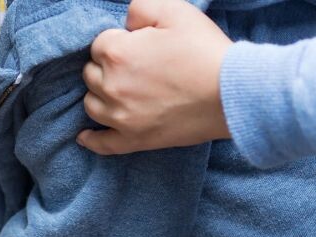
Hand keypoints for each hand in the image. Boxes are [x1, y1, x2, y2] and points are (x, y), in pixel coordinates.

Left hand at [77, 0, 232, 155]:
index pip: (99, 44)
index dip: (119, 42)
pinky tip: (85, 136)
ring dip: (100, 95)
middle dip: (106, 67)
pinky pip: (100, 143)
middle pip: (91, 74)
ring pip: (91, 104)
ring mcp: (118, 117)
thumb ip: (141, 9)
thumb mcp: (176, 11)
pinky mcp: (131, 140)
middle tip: (135, 67)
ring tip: (120, 91)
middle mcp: (110, 86)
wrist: (231, 93)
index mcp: (117, 53)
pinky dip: (91, 139)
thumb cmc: (205, 50)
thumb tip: (126, 22)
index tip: (139, 46)